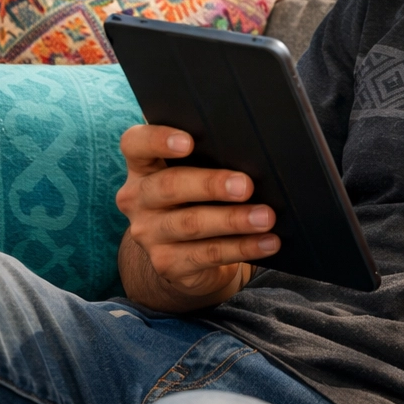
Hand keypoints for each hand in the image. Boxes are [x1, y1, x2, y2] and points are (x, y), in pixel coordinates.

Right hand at [116, 123, 280, 305]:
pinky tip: (268, 242)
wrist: (186, 254)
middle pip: (169, 185)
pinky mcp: (167, 264)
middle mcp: (138, 198)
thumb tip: (256, 156)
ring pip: (191, 223)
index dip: (158, 139)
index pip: (135, 144)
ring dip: (233, 220)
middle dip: (211, 184)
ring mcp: (148, 234)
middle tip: (245, 185)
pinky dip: (242, 248)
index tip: (189, 141)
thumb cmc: (198, 198)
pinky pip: (208, 254)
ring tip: (266, 217)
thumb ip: (211, 158)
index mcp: (143, 166)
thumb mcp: (196, 173)